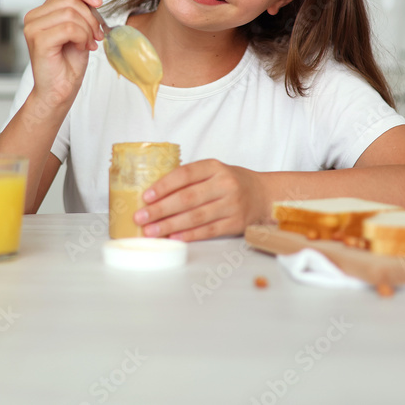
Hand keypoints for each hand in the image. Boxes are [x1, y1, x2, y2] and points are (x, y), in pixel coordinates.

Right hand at [23, 0, 104, 107]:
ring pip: (72, 13)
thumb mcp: (81, 27)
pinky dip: (82, 38)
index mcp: (43, 11)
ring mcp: (33, 27)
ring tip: (87, 44)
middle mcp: (34, 16)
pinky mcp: (38, 40)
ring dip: (87, 30)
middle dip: (91, 17)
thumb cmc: (68, 63)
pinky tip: (81, 48)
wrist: (60, 90)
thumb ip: (80, 4)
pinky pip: (70, 28)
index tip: (98, 3)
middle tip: (96, 35)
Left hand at [134, 160, 267, 241]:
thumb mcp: (213, 171)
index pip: (185, 174)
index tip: (146, 197)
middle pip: (187, 198)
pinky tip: (174, 238)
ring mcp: (231, 205)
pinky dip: (189, 235)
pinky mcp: (235, 223)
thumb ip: (189, 179)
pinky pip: (208, 230)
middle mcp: (224, 184)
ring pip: (196, 217)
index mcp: (214, 167)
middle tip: (141, 217)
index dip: (163, 186)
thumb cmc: (230, 182)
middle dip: (160, 209)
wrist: (263, 195)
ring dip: (170, 225)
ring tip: (151, 231)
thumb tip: (154, 195)